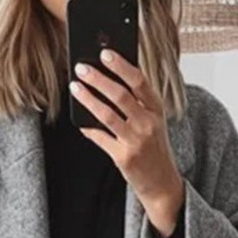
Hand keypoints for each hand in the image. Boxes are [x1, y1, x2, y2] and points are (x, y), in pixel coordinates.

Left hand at [70, 49, 184, 237]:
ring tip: (75, 87)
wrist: (162, 184)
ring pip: (107, 114)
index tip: (105, 53)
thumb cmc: (154, 148)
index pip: (139, 81)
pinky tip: (79, 120)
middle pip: (120, 95)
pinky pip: (101, 138)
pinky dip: (88, 127)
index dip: (121, 65)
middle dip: (98, 79)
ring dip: (88, 98)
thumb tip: (108, 79)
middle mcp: (148, 123)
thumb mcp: (153, 122)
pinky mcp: (124, 157)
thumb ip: (137, 102)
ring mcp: (136, 141)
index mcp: (157, 109)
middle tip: (81, 67)